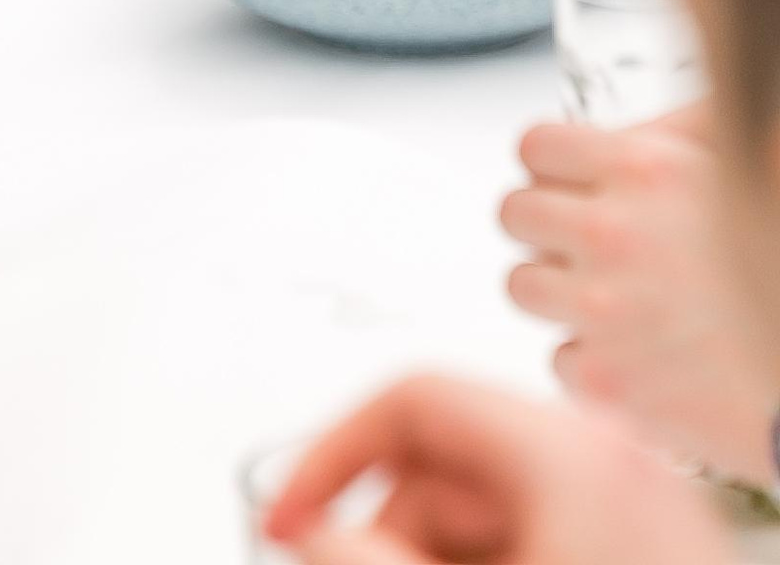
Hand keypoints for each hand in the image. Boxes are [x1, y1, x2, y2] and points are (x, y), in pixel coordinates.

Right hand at [262, 374, 726, 564]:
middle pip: (448, 456)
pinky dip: (494, 557)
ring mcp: (641, 503)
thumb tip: (308, 531)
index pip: (413, 396)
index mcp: (570, 448)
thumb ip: (377, 554)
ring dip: (437, 548)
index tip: (289, 512)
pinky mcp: (655, 544)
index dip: (331, 451)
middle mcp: (611, 456)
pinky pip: (543, 524)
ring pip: (490, 499)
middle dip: (391, 523)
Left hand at [501, 110, 777, 482]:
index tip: (569, 189)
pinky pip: (557, 359)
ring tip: (611, 304)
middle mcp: (613, 233)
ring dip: (559, 295)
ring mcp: (605, 310)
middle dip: (544, 229)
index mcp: (643, 171)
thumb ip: (674, 138)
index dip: (552, 170)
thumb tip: (622, 127)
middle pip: (513, 212)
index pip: (536, 147)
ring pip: (521, 285)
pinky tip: (640, 358)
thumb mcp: (735, 169)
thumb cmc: (779, 268)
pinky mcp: (609, 382)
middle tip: (583, 249)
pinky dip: (591, 364)